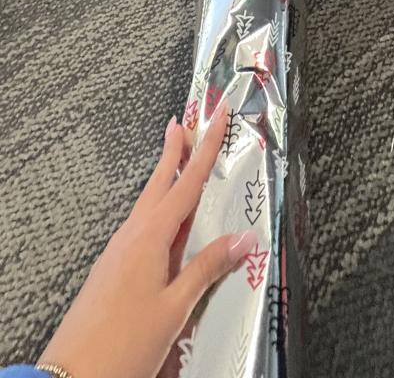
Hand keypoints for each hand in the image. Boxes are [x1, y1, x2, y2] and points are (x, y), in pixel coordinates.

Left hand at [38, 102, 252, 377]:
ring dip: (165, 181)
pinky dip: (157, 213)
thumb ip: (208, 269)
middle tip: (183, 121)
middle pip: (159, 183)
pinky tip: (164, 225)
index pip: (186, 182)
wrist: (73, 376)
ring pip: (148, 205)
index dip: (204, 148)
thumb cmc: (125, 345)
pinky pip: (141, 229)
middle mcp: (132, 236)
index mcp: (151, 237)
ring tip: (177, 165)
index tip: (216, 117)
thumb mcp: (175, 307)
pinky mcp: (112, 270)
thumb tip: (244, 238)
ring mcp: (119, 252)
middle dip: (174, 152)